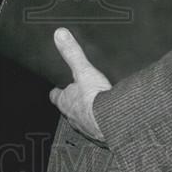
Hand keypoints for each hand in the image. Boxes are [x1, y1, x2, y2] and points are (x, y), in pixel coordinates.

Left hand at [48, 28, 111, 142]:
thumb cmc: (96, 100)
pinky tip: (108, 118)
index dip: (57, 92)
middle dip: (73, 103)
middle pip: (69, 109)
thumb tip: (60, 35)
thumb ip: (72, 53)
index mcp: (66, 102)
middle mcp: (73, 118)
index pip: (56, 96)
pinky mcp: (100, 136)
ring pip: (83, 120)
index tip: (56, 89)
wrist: (115, 123)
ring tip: (94, 107)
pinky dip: (101, 123)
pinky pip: (98, 129)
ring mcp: (86, 128)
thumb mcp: (84, 71)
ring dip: (87, 114)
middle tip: (78, 97)